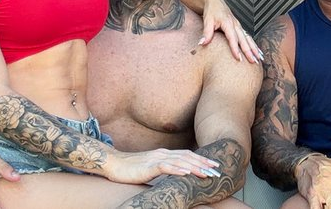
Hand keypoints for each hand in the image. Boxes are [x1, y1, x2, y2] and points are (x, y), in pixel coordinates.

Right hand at [105, 148, 221, 183]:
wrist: (113, 164)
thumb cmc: (131, 169)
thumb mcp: (151, 169)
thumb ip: (163, 170)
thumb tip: (176, 176)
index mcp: (164, 154)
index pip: (187, 155)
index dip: (202, 159)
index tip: (214, 165)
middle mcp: (163, 154)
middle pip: (188, 157)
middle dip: (203, 163)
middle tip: (217, 170)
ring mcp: (156, 159)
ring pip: (180, 161)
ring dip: (195, 167)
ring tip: (207, 173)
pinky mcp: (148, 166)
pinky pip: (165, 166)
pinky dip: (177, 169)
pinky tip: (186, 172)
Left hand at [198, 0, 261, 63]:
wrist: (215, 2)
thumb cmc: (211, 12)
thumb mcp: (207, 21)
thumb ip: (206, 33)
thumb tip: (202, 44)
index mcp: (228, 23)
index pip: (232, 38)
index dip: (235, 48)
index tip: (238, 58)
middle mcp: (236, 25)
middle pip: (244, 40)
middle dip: (249, 51)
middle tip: (253, 61)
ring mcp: (239, 26)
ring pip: (248, 39)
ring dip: (254, 49)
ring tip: (259, 59)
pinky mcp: (240, 28)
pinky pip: (248, 37)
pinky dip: (254, 45)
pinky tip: (258, 52)